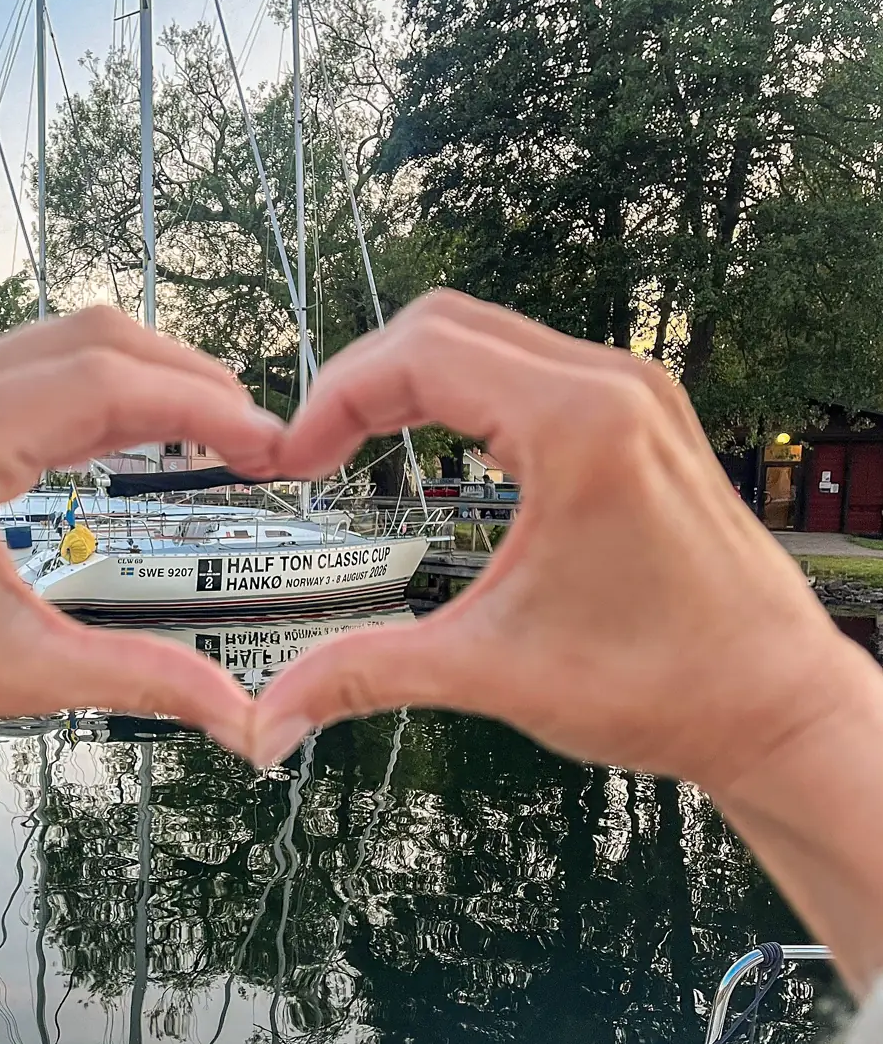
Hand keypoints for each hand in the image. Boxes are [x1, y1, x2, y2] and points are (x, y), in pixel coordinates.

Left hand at [0, 306, 287, 779]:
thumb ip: (142, 679)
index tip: (275, 448)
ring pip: (68, 340)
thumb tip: (246, 720)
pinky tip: (145, 432)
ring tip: (219, 433)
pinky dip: (103, 388)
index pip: (109, 386)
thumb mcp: (18, 674)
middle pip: (97, 340)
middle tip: (260, 440)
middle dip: (191, 381)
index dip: (206, 410)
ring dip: (150, 377)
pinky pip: (35, 365)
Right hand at [257, 290, 882, 790]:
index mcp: (576, 425)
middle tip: (315, 450)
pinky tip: (435, 442)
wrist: (775, 708)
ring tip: (358, 442)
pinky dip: (462, 386)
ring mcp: (634, 393)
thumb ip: (362, 674)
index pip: (417, 355)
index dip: (333, 400)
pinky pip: (529, 361)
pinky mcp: (643, 416)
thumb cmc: (664, 685)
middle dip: (361, 380)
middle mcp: (611, 386)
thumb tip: (267, 718)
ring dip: (410, 378)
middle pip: (442, 325)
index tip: (294, 461)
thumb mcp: (488, 671)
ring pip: (486, 334)